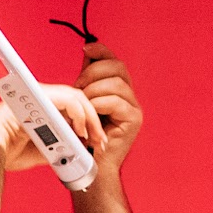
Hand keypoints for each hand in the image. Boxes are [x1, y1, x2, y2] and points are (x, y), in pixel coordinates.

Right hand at [3, 83, 101, 172]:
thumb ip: (56, 147)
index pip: (69, 108)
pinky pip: (69, 100)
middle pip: (76, 100)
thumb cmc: (5, 152)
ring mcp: (39, 94)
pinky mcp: (40, 95)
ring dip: (90, 118)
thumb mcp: (39, 151)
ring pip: (76, 96)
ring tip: (95, 137)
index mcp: (37, 107)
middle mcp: (38, 97)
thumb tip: (74, 152)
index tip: (94, 141)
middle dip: (93, 120)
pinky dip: (81, 114)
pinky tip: (82, 130)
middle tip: (100, 140)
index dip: (86, 122)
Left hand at [75, 44, 143, 171]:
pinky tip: (91, 112)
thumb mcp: (82, 100)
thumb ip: (86, 78)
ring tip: (83, 103)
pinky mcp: (133, 119)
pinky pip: (116, 102)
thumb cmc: (83, 134)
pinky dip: (99, 103)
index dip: (101, 50)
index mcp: (117, 88)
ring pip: (117, 84)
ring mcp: (133, 107)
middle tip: (78, 85)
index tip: (85, 49)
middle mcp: (129, 95)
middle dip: (94, 72)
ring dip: (94, 90)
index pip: (114, 60)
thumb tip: (86, 51)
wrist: (90, 164)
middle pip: (118, 67)